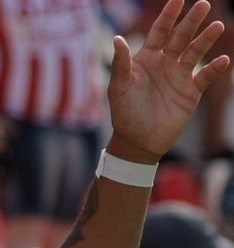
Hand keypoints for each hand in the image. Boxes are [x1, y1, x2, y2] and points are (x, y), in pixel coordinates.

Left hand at [107, 0, 229, 161]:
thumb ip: (121, 63)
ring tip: (217, 26)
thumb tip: (117, 38)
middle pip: (180, 37)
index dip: (168, 15)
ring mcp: (179, 77)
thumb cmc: (124, 114)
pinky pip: (205, 76)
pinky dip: (215, 68)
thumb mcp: (119, 88)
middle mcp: (164, 64)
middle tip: (204, 4)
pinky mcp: (190, 92)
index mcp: (146, 59)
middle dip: (191, 21)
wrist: (137, 141)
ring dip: (206, 39)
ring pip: (195, 52)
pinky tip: (223, 59)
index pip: (159, 32)